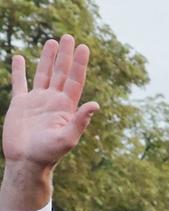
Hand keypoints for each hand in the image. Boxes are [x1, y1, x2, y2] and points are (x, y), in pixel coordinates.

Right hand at [3, 36, 97, 170]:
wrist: (27, 162)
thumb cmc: (49, 154)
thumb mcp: (68, 138)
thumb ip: (80, 120)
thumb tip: (96, 104)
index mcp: (66, 107)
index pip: (75, 80)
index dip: (80, 64)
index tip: (84, 47)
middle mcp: (53, 101)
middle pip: (61, 72)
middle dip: (66, 55)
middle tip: (69, 37)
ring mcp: (37, 101)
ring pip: (43, 74)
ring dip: (48, 58)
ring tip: (52, 42)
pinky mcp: (20, 104)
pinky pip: (20, 83)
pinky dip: (20, 70)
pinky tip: (20, 58)